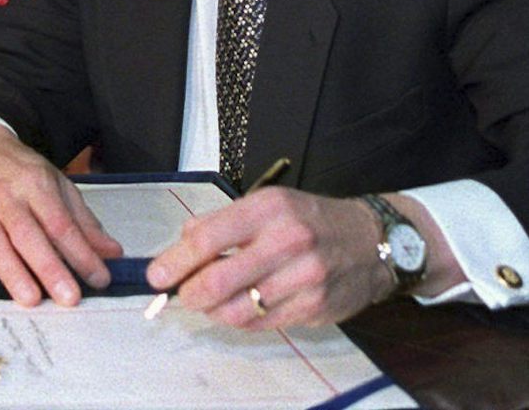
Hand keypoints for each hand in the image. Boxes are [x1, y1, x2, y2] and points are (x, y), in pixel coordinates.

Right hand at [0, 123, 120, 305]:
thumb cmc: (20, 171)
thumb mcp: (57, 185)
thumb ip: (83, 222)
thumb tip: (112, 253)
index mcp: (36, 184)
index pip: (61, 223)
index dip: (81, 253)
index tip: (99, 278)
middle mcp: (7, 194)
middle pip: (28, 234)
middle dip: (49, 268)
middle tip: (68, 297)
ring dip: (11, 271)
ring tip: (30, 298)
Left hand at [148, 188, 455, 329]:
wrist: (371, 241)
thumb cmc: (311, 220)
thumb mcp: (269, 204)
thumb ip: (223, 223)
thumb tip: (181, 246)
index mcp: (270, 208)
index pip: (208, 237)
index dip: (175, 261)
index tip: (157, 275)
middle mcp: (288, 241)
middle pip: (217, 280)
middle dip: (189, 294)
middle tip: (180, 295)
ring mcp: (303, 278)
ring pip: (236, 310)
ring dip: (213, 311)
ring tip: (210, 302)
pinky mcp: (313, 308)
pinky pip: (261, 324)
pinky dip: (242, 319)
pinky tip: (242, 306)